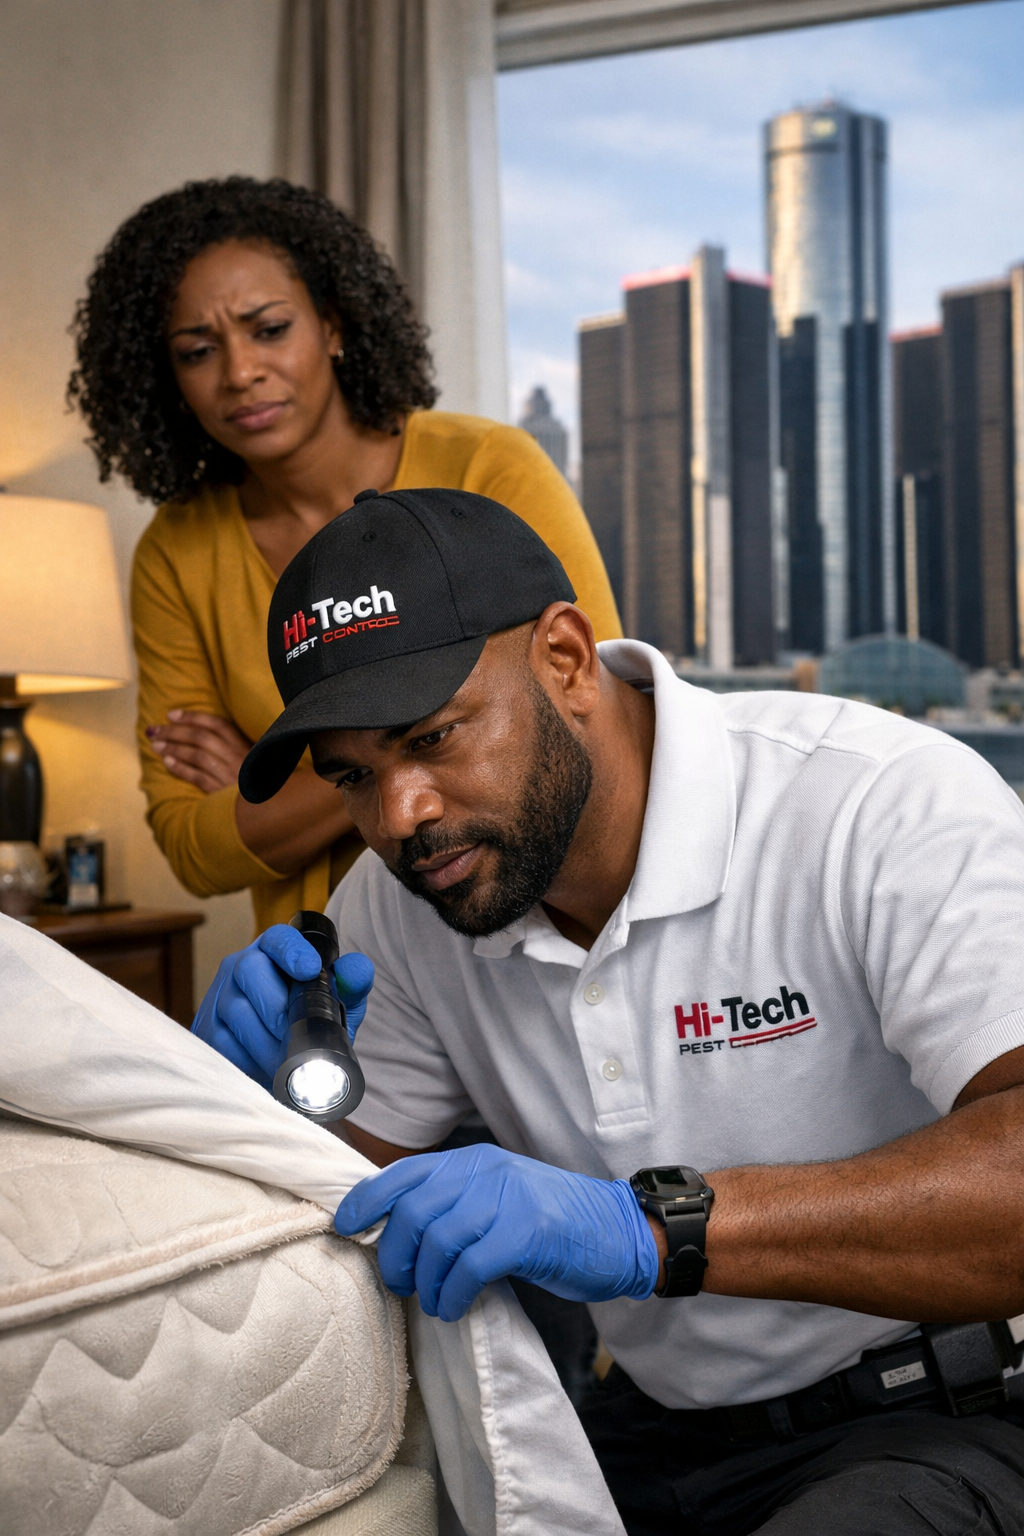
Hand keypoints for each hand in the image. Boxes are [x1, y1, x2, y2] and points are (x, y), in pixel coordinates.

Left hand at [147, 710, 251, 792]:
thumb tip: (199, 733)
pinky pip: (198, 778)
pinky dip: (181, 769)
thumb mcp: (249, 760)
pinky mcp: (223, 794)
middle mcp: (239, 758)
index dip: (192, 717)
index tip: (171, 715)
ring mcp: (231, 776)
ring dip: (174, 748)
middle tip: (154, 730)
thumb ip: (230, 748)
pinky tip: (167, 763)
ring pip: (197, 756)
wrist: (266, 809)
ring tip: (156, 745)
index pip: (218, 724)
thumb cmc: (252, 783)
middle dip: (174, 732)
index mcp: (245, 747)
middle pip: (202, 738)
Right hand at [191, 924, 374, 1088]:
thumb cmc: (313, 1020)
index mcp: (275, 952)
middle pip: (249, 969)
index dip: (292, 950)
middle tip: (295, 1031)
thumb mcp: (338, 1002)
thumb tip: (357, 971)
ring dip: (264, 1040)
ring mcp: (220, 997)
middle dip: (275, 1004)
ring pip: (234, 1011)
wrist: (285, 1059)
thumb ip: (351, 984)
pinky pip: (222, 1043)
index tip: (311, 968)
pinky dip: (247, 1060)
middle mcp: (242, 967)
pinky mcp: (207, 1030)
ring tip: (287, 1059)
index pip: (278, 938)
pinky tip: (266, 1070)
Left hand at [334, 1143, 658, 1320]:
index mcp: (474, 1161)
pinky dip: (451, 1294)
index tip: (346, 1226)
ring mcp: (508, 1200)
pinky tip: (453, 1308)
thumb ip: (455, 1202)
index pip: (405, 1173)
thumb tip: (396, 1231)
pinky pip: (468, 1268)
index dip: (367, 1199)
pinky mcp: (527, 1234)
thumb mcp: (499, 1197)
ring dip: (424, 1281)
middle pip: (413, 1212)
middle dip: (394, 1254)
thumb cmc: (554, 1222)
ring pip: (436, 1241)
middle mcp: (486, 1173)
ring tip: (432, 1301)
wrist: (619, 1232)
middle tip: (400, 1282)